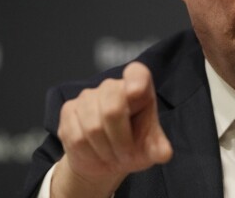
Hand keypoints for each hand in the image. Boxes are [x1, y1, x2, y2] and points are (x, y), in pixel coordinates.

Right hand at [52, 62, 171, 196]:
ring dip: (105, 150)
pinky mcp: (69, 110)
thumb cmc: (134, 146)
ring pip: (93, 127)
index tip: (136, 92)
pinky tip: (95, 154)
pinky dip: (88, 153)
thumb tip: (165, 154)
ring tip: (112, 155)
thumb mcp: (150, 149)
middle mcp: (112, 86)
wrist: (105, 160)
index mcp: (139, 88)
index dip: (135, 80)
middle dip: (120, 140)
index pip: (137, 73)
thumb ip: (158, 148)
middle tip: (126, 155)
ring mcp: (88, 96)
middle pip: (112, 109)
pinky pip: (76, 137)